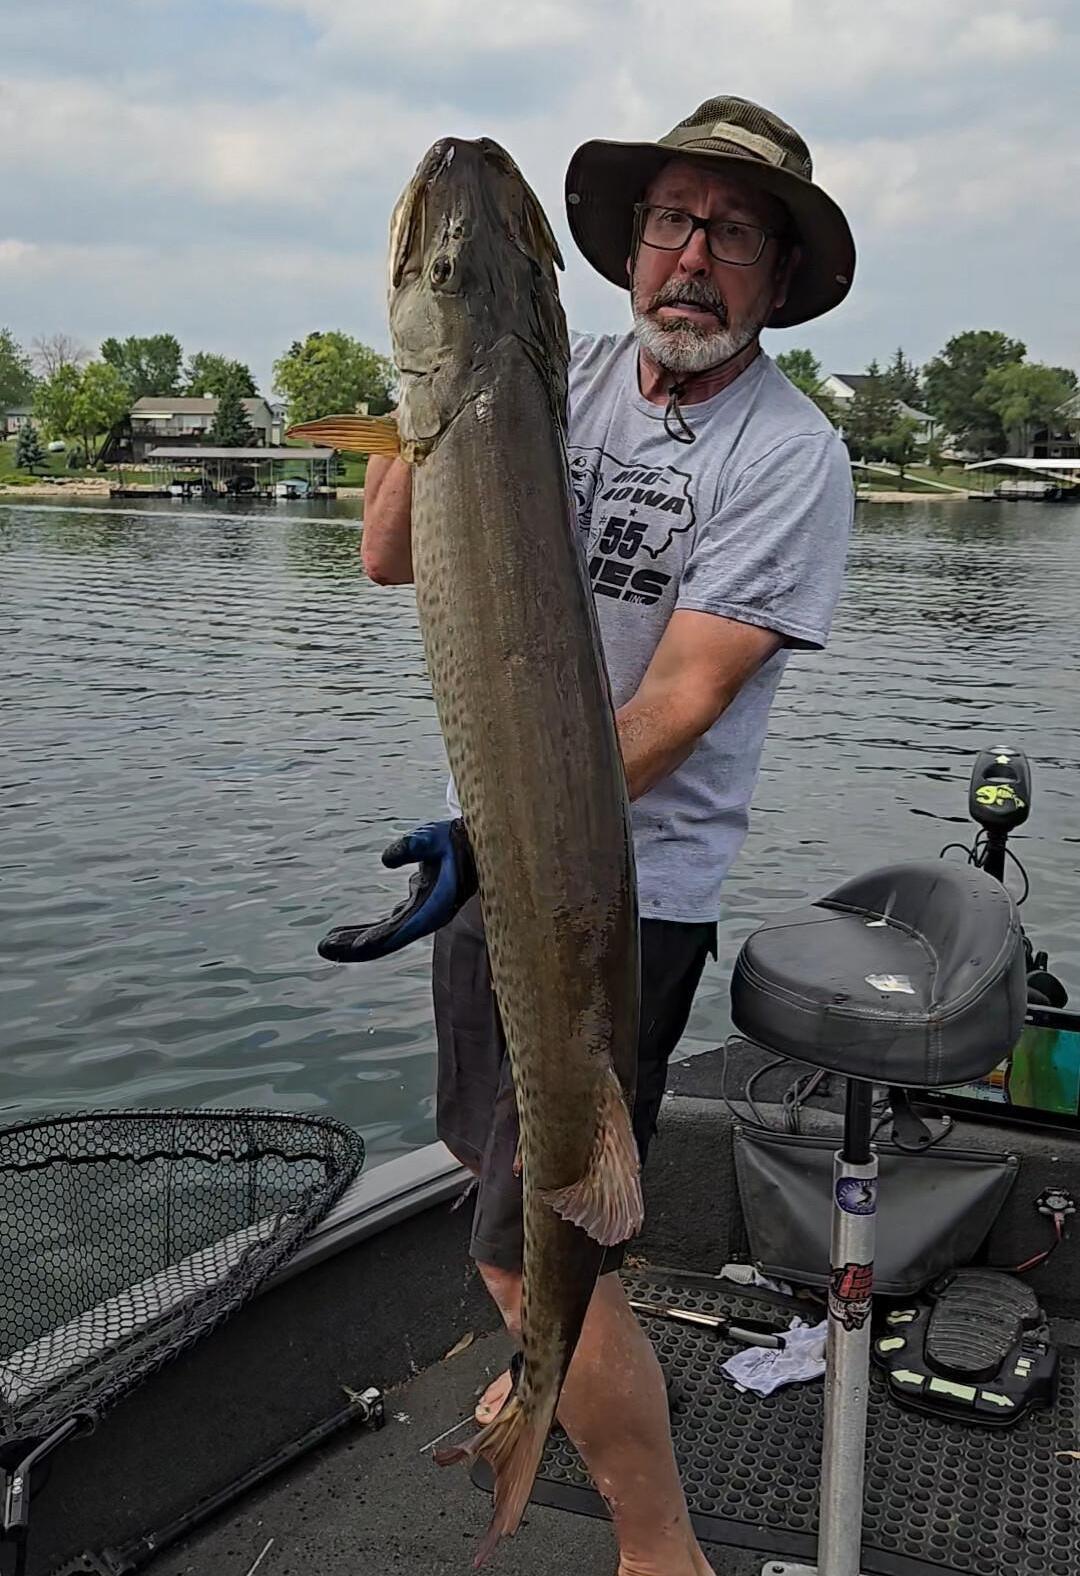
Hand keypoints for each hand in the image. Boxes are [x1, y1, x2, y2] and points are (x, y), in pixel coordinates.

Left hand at [317, 819, 476, 961]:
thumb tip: (386, 858)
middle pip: (387, 939)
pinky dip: (366, 931)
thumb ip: (411, 846)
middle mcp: (426, 917)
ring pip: (384, 935)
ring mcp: (420, 915)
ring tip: (327, 943)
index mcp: (434, 906)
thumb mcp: (433, 837)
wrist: (475, 845)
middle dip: (356, 945)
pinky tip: (343, 934)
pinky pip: (387, 926)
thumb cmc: (454, 839)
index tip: (356, 946)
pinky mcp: (415, 909)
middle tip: (324, 947)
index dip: (379, 938)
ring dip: (356, 940)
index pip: (402, 928)